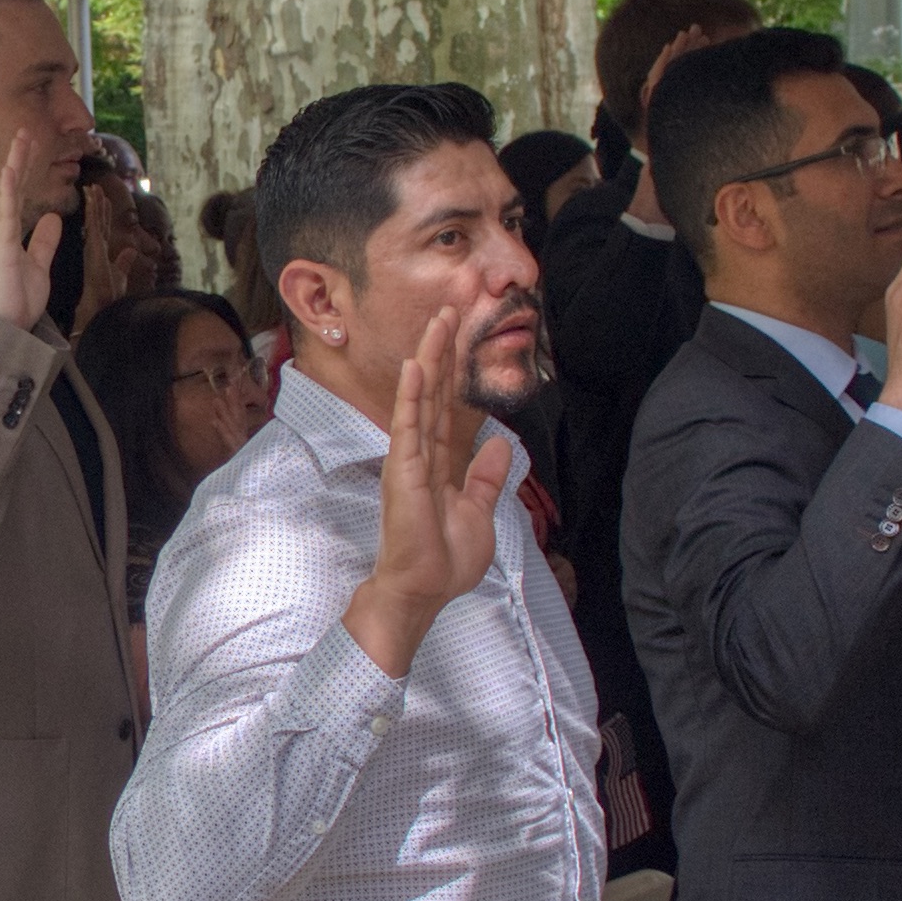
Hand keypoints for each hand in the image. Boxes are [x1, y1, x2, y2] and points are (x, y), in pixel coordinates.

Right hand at [0, 132, 62, 333]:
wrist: (5, 328)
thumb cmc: (15, 300)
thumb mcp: (38, 265)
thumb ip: (44, 241)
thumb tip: (53, 218)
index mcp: (6, 234)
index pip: (15, 195)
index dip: (24, 170)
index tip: (31, 146)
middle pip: (8, 188)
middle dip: (17, 159)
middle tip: (26, 132)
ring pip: (5, 194)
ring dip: (13, 167)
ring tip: (20, 142)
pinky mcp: (0, 248)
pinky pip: (4, 215)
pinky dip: (7, 192)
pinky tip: (10, 172)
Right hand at [349, 298, 518, 677]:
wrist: (424, 592)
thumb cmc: (444, 561)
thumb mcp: (479, 514)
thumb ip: (486, 479)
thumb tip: (498, 444)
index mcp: (437, 463)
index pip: (444, 406)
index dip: (452, 371)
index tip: (459, 336)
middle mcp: (419, 454)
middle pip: (432, 392)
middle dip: (442, 350)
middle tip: (449, 308)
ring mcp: (408, 461)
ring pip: (420, 399)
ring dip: (429, 359)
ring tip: (437, 322)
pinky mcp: (402, 473)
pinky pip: (408, 426)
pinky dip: (412, 395)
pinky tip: (416, 366)